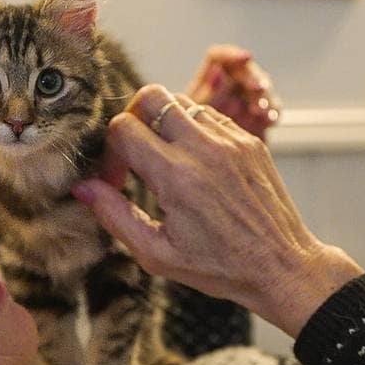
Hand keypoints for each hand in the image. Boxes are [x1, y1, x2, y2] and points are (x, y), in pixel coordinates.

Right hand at [73, 85, 361, 337]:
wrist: (281, 267)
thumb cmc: (218, 268)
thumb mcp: (156, 254)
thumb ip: (114, 216)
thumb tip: (82, 187)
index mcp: (176, 177)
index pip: (123, 129)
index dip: (109, 152)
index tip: (117, 180)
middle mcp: (204, 149)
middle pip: (149, 96)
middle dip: (131, 120)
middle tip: (134, 154)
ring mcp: (231, 140)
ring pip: (179, 100)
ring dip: (162, 123)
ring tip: (164, 160)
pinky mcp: (249, 140)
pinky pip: (209, 115)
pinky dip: (192, 130)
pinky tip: (193, 164)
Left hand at [186, 44, 279, 140]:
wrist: (203, 167)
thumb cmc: (187, 142)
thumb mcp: (195, 118)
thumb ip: (207, 95)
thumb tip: (218, 72)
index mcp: (206, 81)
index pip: (219, 57)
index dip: (233, 55)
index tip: (246, 58)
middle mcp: (227, 87)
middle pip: (246, 71)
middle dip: (253, 78)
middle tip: (258, 89)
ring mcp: (245, 102)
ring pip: (263, 90)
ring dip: (264, 96)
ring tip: (261, 110)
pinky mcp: (259, 119)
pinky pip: (272, 111)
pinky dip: (271, 114)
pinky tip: (269, 120)